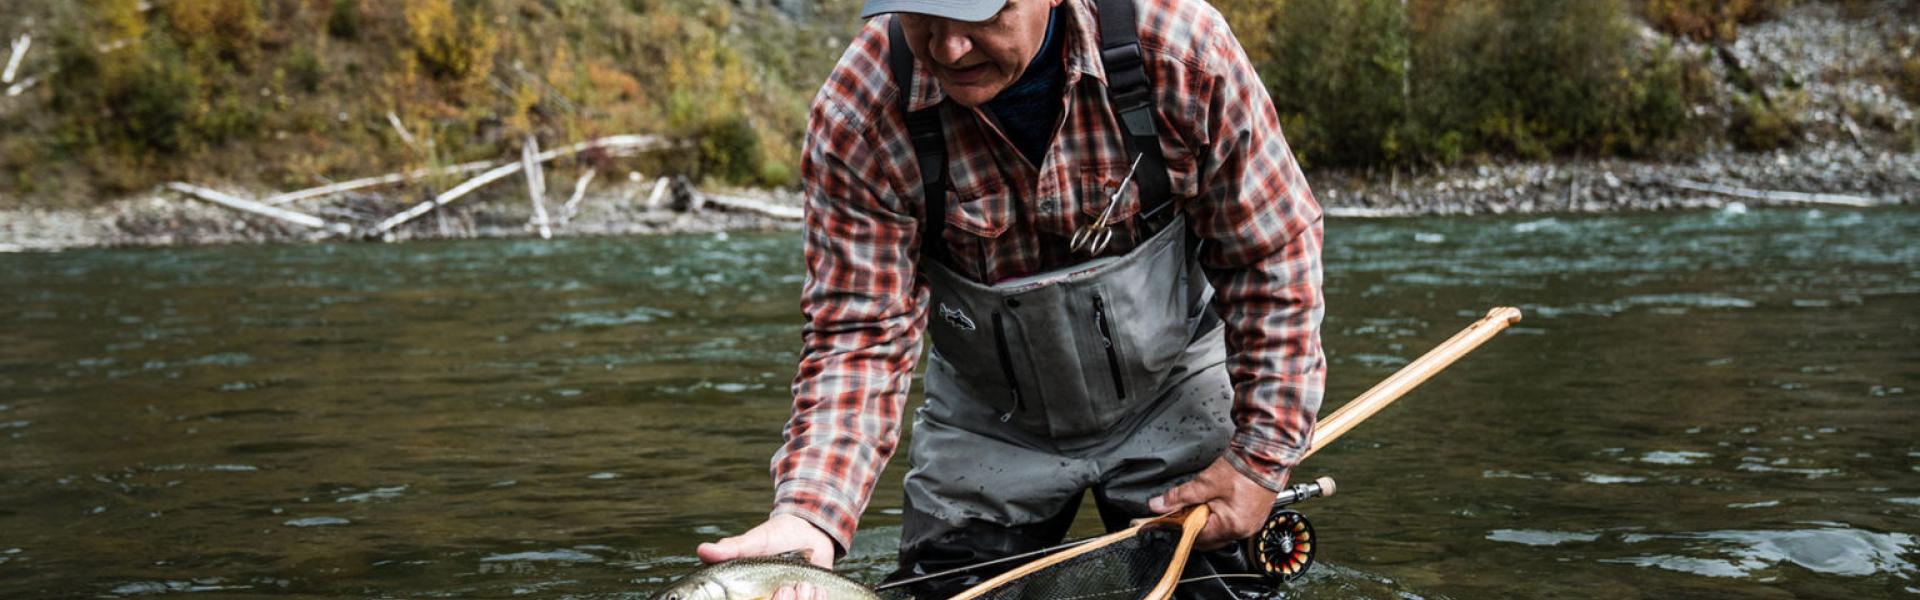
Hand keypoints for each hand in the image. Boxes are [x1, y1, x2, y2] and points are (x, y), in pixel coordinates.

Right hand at [695, 514, 836, 599]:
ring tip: (802, 583)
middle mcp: (763, 599)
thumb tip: (702, 551)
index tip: (775, 591)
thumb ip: (732, 549)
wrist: (810, 531)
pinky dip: (816, 599)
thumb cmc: (776, 535)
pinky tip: (816, 586)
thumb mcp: (755, 540)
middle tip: (786, 587)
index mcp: (743, 592)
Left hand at [1147, 457, 1283, 549]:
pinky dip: (1220, 518)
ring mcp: (1250, 526)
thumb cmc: (1242, 468)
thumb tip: (1158, 505)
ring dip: (1206, 522)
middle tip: (1183, 510)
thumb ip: (1179, 496)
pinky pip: (1231, 525)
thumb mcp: (1205, 482)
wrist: (1266, 455)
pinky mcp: (1254, 518)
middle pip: (1208, 539)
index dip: (1179, 528)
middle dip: (1192, 526)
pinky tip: (1216, 504)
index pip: (1195, 537)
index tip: (1167, 520)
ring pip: (1219, 532)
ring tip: (1201, 503)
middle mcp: (1242, 531)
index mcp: (1230, 526)